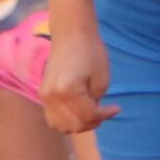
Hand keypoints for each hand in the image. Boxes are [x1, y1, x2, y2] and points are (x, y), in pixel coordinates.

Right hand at [38, 1, 116, 137]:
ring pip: (61, 126)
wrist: (70, 33)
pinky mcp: (43, 93)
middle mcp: (53, 96)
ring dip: (77, 125)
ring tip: (90, 113)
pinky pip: (52, 118)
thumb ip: (96, 102)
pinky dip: (66, 120)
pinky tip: (78, 111)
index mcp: (69, 90)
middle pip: (75, 125)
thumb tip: (91, 114)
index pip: (88, 116)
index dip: (105, 116)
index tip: (116, 108)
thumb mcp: (102, 78)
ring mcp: (45, 96)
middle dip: (92, 122)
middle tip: (104, 112)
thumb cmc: (90, 51)